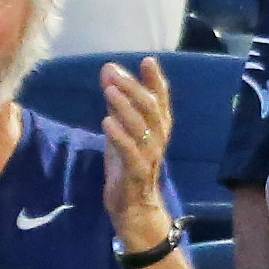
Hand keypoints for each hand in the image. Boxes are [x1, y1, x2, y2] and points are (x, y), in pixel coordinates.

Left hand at [101, 57, 174, 245]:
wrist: (133, 207)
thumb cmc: (129, 163)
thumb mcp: (124, 128)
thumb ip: (118, 101)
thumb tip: (108, 70)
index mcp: (158, 127)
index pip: (161, 99)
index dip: (156, 80)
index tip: (147, 60)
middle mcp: (158, 139)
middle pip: (151, 109)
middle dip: (133, 88)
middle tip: (114, 73)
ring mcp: (149, 156)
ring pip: (142, 129)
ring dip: (125, 108)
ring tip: (109, 91)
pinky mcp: (136, 174)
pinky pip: (130, 153)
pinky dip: (119, 136)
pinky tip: (106, 122)